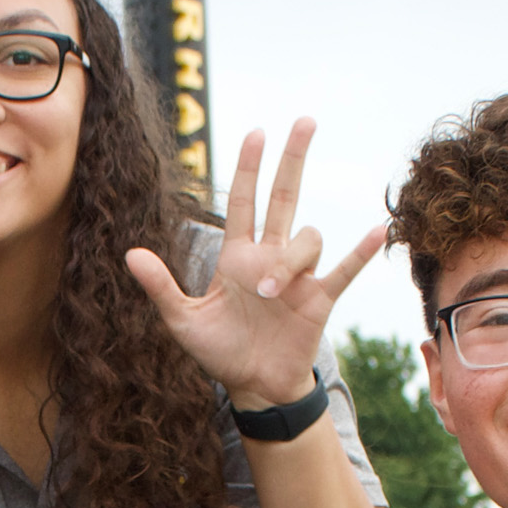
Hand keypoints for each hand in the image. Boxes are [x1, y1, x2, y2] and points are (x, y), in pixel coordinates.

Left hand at [125, 119, 385, 410]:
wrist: (254, 387)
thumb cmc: (219, 351)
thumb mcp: (182, 320)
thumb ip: (160, 286)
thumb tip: (129, 254)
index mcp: (237, 256)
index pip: (244, 201)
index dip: (249, 167)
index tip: (257, 132)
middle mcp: (270, 257)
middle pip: (284, 197)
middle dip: (292, 159)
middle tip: (304, 121)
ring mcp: (298, 276)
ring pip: (306, 240)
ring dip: (290, 260)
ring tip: (271, 292)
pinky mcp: (319, 300)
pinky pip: (343, 270)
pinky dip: (359, 253)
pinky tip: (377, 231)